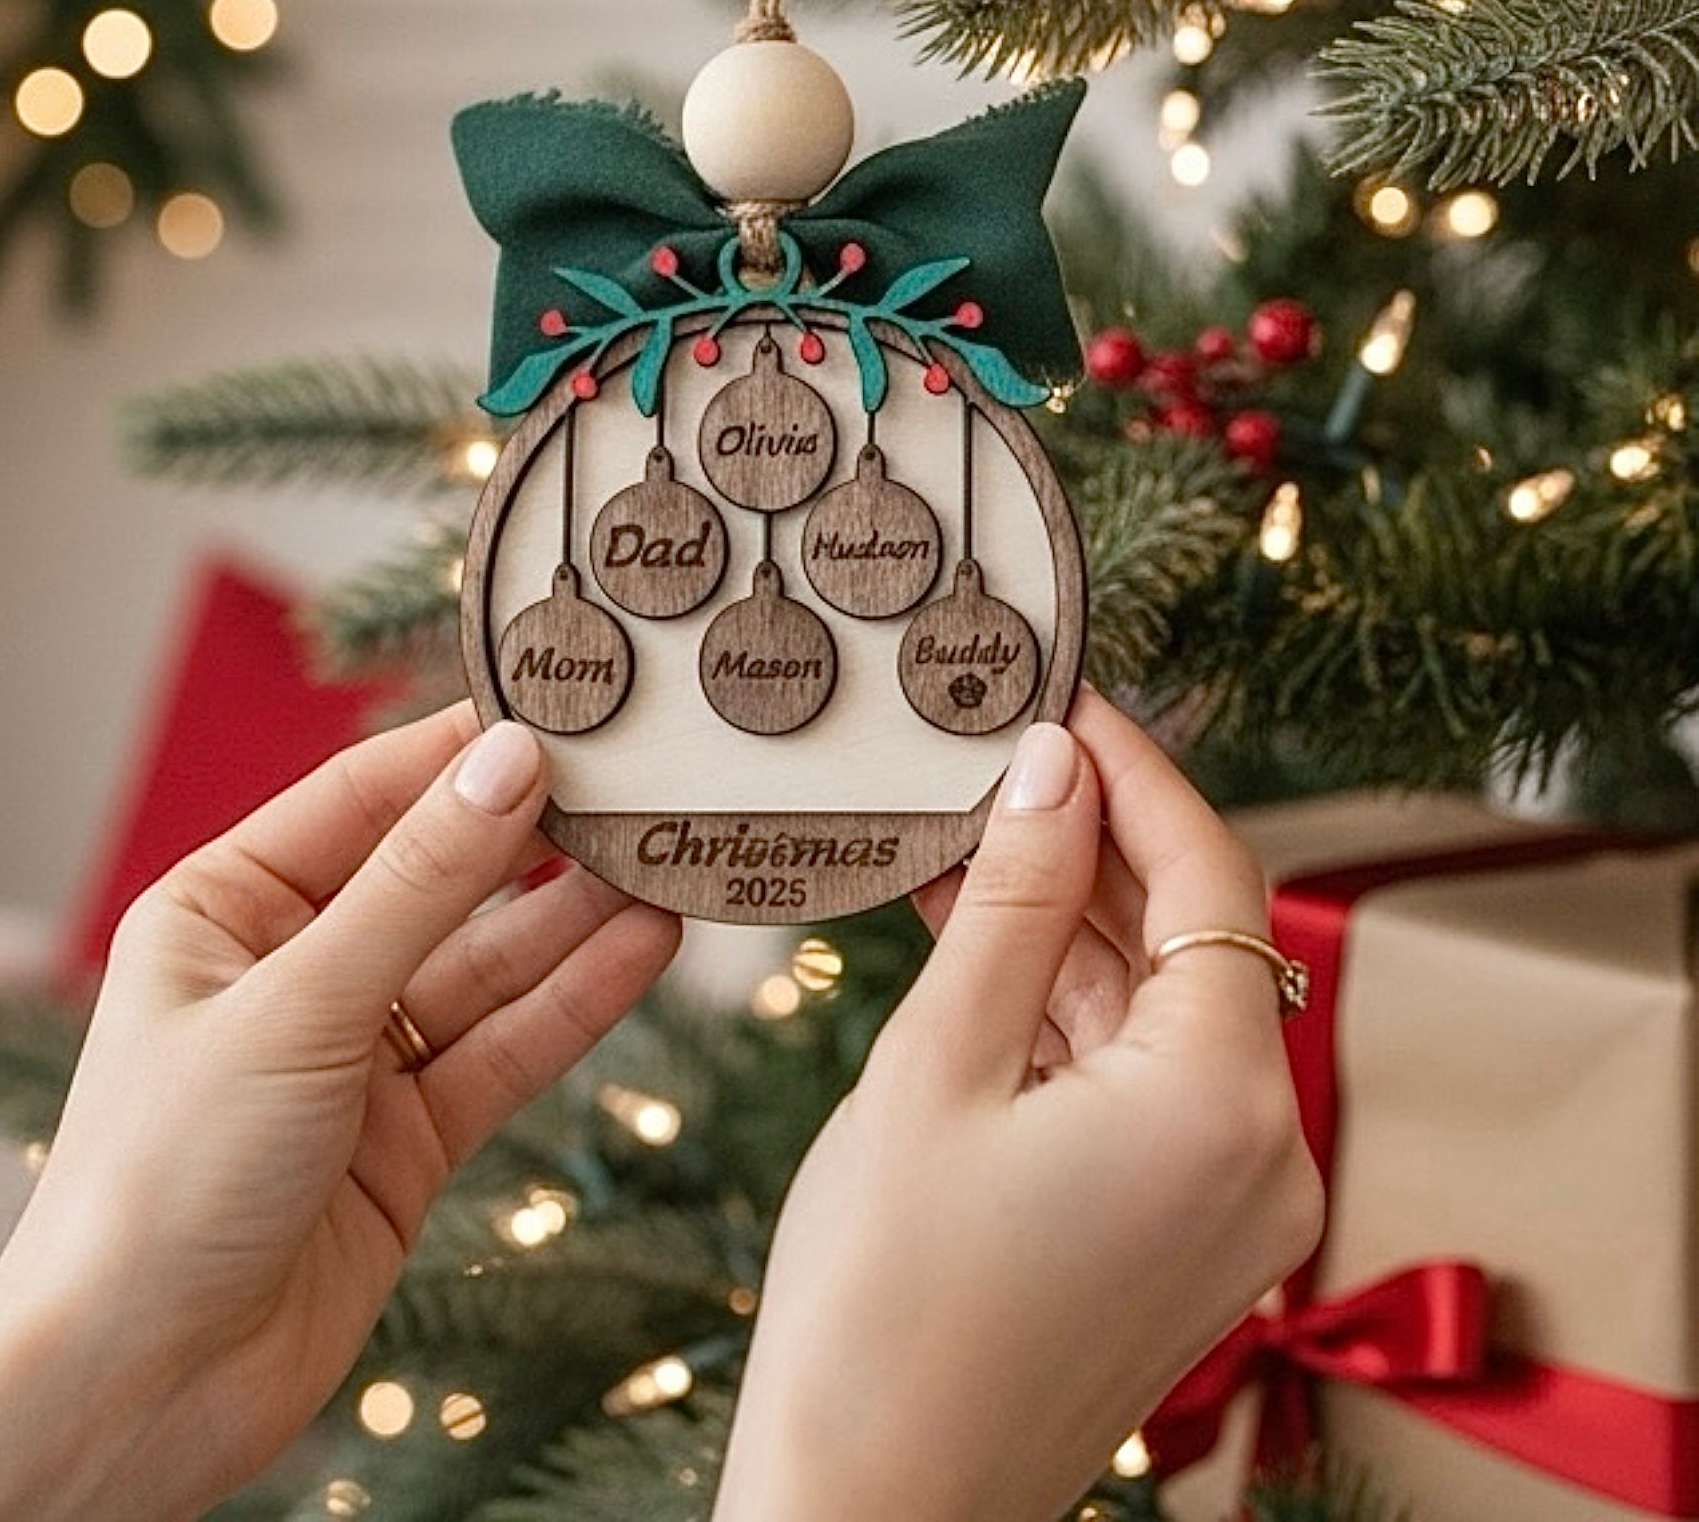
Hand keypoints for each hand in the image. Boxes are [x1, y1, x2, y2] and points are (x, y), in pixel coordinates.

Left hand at [0, 707, 680, 1521]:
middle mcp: (293, 970)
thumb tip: (511, 760)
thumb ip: (418, 886)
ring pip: (485, 964)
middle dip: (536, 835)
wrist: (139, 1392)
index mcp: (226, 909)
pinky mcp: (408, 1138)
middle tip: (639, 780)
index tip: (561, 705)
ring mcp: (356, 1058)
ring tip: (667, 857)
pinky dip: (574, 1002)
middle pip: (437, 878)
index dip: (460, 750)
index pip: (363, 795)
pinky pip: (504, 1048)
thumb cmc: (162, 1179)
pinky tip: (644, 949)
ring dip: (574, 918)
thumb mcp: (297, 1005)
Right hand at [714, 688, 1322, 1520]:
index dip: (1135, 768)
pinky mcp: (1173, 1226)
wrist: (869, 1507)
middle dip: (1085, 838)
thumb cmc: (886, 1304)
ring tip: (958, 827)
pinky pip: (1128, 1075)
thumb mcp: (941, 1063)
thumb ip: (1015, 901)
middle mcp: (1261, 1152)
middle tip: (989, 746)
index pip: (1207, 876)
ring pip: (1149, 1006)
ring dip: (1060, 919)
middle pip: (1186, 937)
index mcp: (1227, 1104)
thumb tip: (1052, 763)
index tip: (1063, 689)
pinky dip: (1056, 1005)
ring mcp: (1223, 1199)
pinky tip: (973, 932)